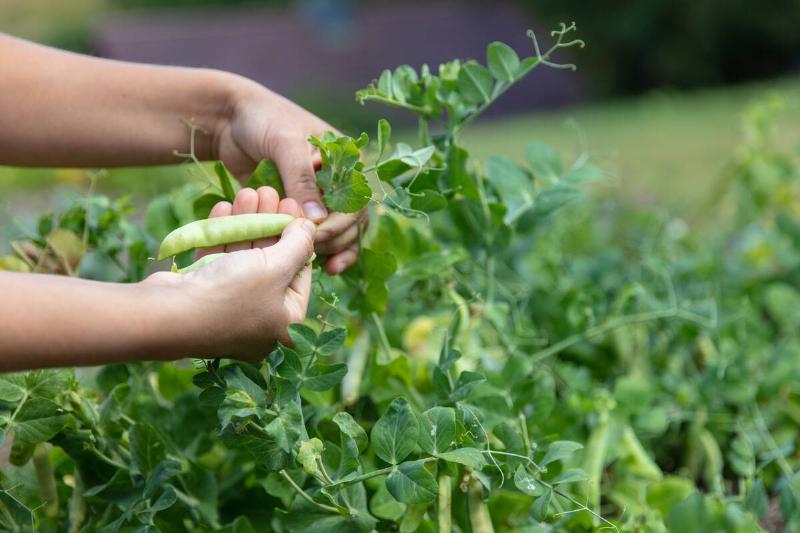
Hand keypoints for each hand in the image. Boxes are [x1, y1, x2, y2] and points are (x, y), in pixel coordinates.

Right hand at [149, 187, 314, 363]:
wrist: (165, 315)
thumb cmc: (231, 295)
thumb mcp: (276, 267)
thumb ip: (298, 244)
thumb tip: (310, 228)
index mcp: (286, 325)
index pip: (301, 274)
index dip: (298, 237)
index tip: (293, 207)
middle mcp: (260, 321)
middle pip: (272, 264)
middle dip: (269, 224)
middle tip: (269, 193)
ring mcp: (230, 310)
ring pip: (243, 259)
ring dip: (246, 224)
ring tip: (248, 192)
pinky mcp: (203, 298)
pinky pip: (219, 263)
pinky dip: (222, 236)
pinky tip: (224, 208)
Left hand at [213, 83, 364, 273]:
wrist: (229, 118)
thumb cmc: (262, 119)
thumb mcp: (284, 142)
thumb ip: (301, 178)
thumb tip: (319, 219)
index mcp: (346, 159)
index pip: (355, 199)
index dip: (338, 221)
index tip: (314, 234)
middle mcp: (340, 180)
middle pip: (351, 221)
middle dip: (333, 238)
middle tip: (308, 250)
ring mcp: (321, 196)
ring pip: (339, 232)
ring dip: (329, 249)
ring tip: (310, 262)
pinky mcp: (301, 208)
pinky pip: (317, 234)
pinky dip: (320, 250)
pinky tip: (322, 268)